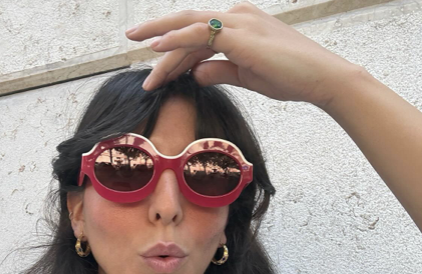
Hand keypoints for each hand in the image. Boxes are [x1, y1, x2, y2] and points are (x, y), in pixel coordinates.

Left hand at [125, 2, 361, 109]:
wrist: (320, 78)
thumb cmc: (290, 77)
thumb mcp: (246, 75)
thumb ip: (219, 71)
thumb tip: (195, 75)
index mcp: (239, 24)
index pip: (198, 36)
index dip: (175, 52)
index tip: (157, 70)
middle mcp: (236, 16)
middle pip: (188, 23)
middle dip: (157, 30)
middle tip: (131, 37)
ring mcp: (238, 22)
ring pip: (189, 27)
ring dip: (160, 37)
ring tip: (135, 43)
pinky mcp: (240, 35)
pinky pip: (200, 33)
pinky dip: (176, 39)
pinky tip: (156, 47)